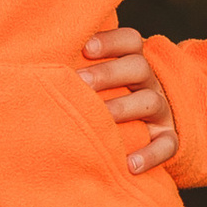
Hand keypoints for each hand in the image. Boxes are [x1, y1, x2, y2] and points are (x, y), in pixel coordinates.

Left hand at [80, 24, 178, 175]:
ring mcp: (161, 110)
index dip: (110, 41)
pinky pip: (167, 144)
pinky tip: (129, 165)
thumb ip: (79, 68)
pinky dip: (150, 155)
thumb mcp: (100, 79)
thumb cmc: (107, 98)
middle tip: (80, 82)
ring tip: (100, 120)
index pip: (130, 41)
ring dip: (123, 108)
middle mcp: (149, 83)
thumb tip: (38, 55)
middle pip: (139, 67)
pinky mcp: (168, 136)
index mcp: (132, 62)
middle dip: (108, 73)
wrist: (147, 128)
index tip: (85, 48)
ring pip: (150, 102)